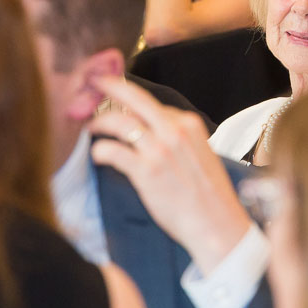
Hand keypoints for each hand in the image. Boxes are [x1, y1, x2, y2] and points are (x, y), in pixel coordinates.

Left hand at [89, 78, 251, 274]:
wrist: (216, 224)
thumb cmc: (208, 195)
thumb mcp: (200, 154)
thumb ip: (179, 139)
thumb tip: (153, 132)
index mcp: (190, 124)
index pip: (153, 103)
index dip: (131, 101)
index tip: (117, 100)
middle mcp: (174, 130)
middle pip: (134, 99)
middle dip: (110, 86)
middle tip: (93, 83)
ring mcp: (159, 149)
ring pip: (118, 122)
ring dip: (99, 123)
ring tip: (91, 129)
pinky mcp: (145, 171)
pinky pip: (112, 151)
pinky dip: (100, 151)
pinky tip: (97, 156)